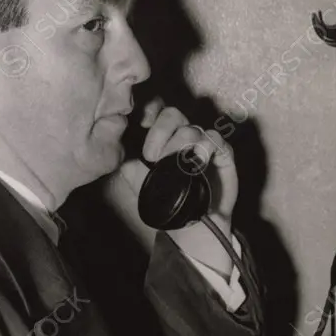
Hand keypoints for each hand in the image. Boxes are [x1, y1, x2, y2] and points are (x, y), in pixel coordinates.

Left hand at [113, 97, 238, 276]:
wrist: (193, 224)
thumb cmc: (167, 200)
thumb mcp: (139, 182)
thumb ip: (126, 163)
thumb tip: (113, 147)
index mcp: (162, 137)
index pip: (156, 111)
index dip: (149, 110)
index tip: (141, 123)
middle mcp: (182, 136)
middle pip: (172, 114)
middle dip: (160, 132)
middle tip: (152, 157)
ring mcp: (202, 143)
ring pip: (192, 128)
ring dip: (180, 144)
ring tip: (176, 166)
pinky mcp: (222, 153)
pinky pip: (214, 139)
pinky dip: (205, 146)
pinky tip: (199, 162)